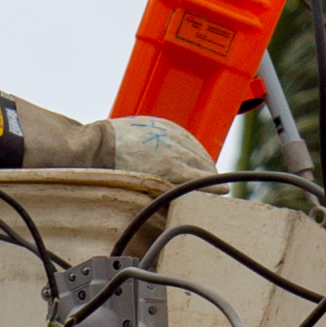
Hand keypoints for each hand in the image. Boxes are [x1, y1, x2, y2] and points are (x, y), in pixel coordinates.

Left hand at [99, 114, 215, 186]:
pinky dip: (195, 147)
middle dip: (210, 175)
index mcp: (171, 168)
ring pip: (197, 149)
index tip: (225, 190)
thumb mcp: (144, 189)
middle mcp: (174, 150)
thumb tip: (182, 201)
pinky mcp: (164, 126)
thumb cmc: (119, 173)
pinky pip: (187, 137)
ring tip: (208, 170)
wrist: (100, 145)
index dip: (214, 186)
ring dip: (205, 161)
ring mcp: (170, 135)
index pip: (201, 179)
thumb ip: (167, 192)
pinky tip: (197, 153)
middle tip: (216, 185)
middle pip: (202, 164)